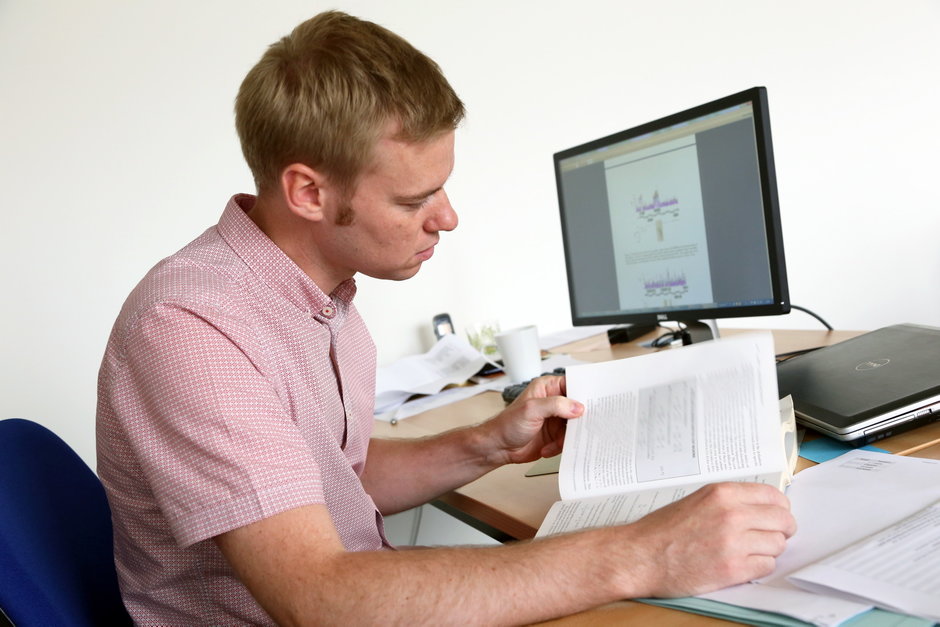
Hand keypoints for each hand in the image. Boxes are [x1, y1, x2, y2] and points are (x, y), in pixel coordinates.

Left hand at [482, 375, 583, 465]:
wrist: (498, 448)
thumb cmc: (507, 425)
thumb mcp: (531, 410)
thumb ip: (555, 405)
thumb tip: (577, 407)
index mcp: (547, 387)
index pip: (573, 384)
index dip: (585, 392)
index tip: (595, 402)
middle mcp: (554, 401)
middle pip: (578, 407)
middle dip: (580, 419)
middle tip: (580, 427)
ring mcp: (555, 419)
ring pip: (576, 426)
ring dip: (568, 437)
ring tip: (557, 442)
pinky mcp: (556, 435)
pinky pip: (569, 440)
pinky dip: (561, 446)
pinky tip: (547, 448)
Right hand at [619, 482, 795, 597]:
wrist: (641, 556)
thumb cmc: (663, 531)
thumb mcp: (697, 500)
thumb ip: (729, 501)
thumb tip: (761, 508)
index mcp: (722, 494)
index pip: (774, 496)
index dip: (779, 508)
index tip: (776, 516)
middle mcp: (731, 514)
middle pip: (783, 520)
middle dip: (781, 530)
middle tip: (770, 536)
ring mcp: (734, 542)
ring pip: (778, 545)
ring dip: (768, 550)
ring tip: (748, 551)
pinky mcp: (733, 569)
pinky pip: (767, 566)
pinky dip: (759, 567)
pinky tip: (741, 564)